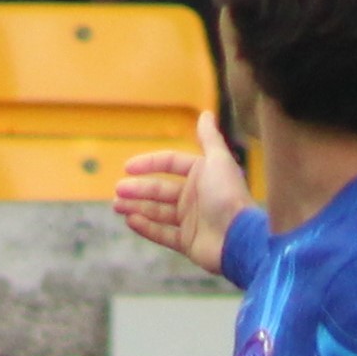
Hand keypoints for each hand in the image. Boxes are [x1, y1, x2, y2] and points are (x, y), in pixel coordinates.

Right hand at [113, 108, 249, 273]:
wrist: (239, 237)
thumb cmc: (228, 195)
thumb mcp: (218, 160)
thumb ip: (209, 138)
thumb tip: (206, 113)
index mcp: (202, 175)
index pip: (171, 163)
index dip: (150, 163)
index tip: (128, 167)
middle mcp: (196, 196)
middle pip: (160, 189)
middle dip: (138, 189)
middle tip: (118, 191)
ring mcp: (191, 220)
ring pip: (158, 211)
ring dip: (136, 207)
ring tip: (117, 205)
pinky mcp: (188, 242)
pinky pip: (163, 234)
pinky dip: (146, 227)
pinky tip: (130, 220)